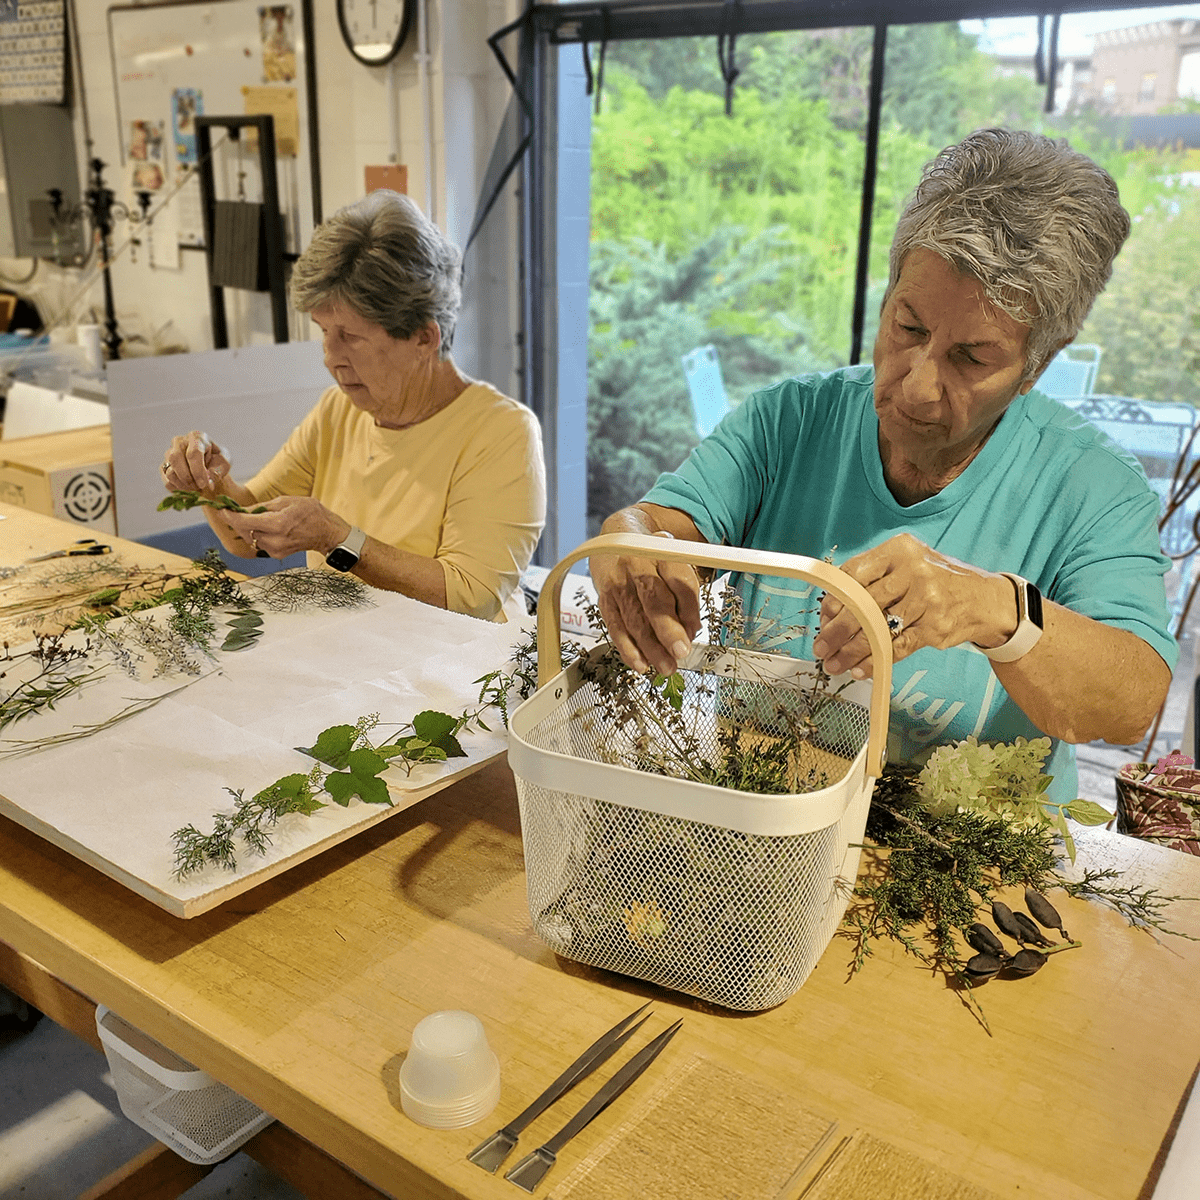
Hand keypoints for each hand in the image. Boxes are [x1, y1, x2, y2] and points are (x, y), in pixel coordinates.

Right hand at [162, 431, 230, 495]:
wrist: (210, 467)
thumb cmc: (217, 462)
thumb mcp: (224, 464)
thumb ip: (218, 471)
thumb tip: (208, 481)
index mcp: (197, 437)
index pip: (193, 453)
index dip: (198, 471)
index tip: (204, 484)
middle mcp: (179, 442)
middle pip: (176, 459)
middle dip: (188, 477)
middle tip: (199, 487)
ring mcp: (169, 453)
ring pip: (170, 472)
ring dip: (184, 485)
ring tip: (197, 488)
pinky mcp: (164, 466)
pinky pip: (167, 481)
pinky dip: (178, 489)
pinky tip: (189, 489)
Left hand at [220, 495, 346, 560]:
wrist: (327, 533)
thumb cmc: (311, 513)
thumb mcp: (286, 501)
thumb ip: (262, 507)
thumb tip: (243, 510)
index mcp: (277, 523)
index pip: (243, 522)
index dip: (229, 516)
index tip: (222, 510)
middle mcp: (274, 539)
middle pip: (244, 531)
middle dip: (239, 521)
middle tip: (239, 511)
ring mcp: (275, 549)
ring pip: (250, 537)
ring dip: (249, 528)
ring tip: (260, 519)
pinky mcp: (276, 554)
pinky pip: (259, 543)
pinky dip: (259, 535)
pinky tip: (269, 528)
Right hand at [591, 531, 702, 675]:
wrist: (615, 540)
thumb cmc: (651, 559)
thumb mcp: (673, 565)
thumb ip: (684, 596)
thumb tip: (690, 631)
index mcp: (663, 554)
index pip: (680, 582)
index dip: (689, 610)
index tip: (695, 631)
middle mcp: (639, 565)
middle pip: (655, 600)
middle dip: (668, 630)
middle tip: (680, 652)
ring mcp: (619, 582)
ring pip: (635, 619)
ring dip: (651, 648)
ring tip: (666, 666)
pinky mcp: (604, 599)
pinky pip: (615, 627)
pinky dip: (628, 649)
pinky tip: (640, 663)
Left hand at [812, 533, 1014, 678]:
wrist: (983, 599)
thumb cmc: (934, 580)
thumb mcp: (906, 565)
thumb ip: (872, 579)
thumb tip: (830, 611)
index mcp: (899, 550)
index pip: (855, 573)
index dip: (835, 598)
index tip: (823, 617)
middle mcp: (914, 571)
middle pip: (864, 604)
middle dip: (838, 630)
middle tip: (821, 646)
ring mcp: (927, 600)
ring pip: (879, 629)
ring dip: (852, 651)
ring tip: (835, 663)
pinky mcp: (935, 627)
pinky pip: (898, 648)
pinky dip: (876, 661)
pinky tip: (861, 669)